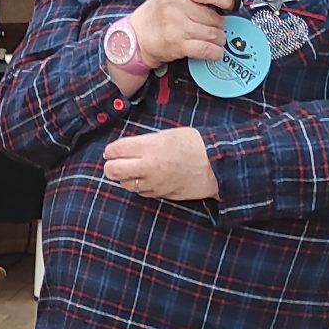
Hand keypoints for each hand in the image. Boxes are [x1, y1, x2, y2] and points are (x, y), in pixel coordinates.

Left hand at [102, 127, 216, 201]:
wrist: (217, 166)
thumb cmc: (196, 145)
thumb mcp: (168, 134)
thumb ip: (146, 141)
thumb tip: (128, 148)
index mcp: (150, 147)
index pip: (115, 150)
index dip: (111, 150)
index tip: (112, 150)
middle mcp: (148, 166)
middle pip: (113, 171)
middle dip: (110, 166)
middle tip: (115, 162)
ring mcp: (154, 183)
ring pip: (125, 184)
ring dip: (125, 178)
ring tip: (133, 171)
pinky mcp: (161, 194)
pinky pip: (142, 192)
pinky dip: (140, 186)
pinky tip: (147, 179)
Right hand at [127, 0, 233, 68]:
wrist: (137, 35)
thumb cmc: (159, 11)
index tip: (228, 4)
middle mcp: (175, 5)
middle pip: (214, 16)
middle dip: (220, 22)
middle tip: (214, 24)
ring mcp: (177, 27)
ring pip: (213, 34)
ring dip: (218, 38)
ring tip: (214, 36)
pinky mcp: (178, 45)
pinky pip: (207, 49)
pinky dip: (215, 51)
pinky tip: (215, 50)